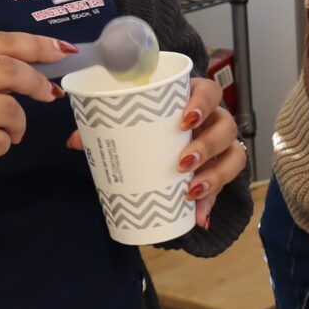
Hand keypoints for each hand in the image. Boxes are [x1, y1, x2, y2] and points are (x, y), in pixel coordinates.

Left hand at [66, 73, 246, 229]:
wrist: (165, 139)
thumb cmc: (151, 123)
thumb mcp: (134, 121)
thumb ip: (106, 128)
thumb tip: (74, 141)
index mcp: (194, 98)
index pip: (210, 91)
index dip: (203, 103)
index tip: (185, 119)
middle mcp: (214, 119)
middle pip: (226, 126)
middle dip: (207, 146)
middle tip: (182, 162)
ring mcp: (221, 146)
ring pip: (234, 156)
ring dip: (215, 176)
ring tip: (190, 192)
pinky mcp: (220, 171)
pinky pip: (225, 187)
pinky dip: (211, 204)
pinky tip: (199, 217)